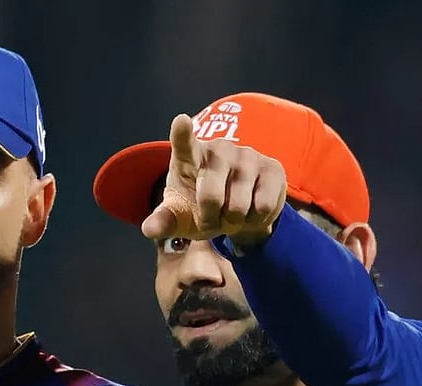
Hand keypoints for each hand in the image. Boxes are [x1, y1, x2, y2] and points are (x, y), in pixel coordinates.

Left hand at [142, 113, 287, 246]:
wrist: (237, 209)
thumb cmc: (199, 206)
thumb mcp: (179, 216)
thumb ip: (164, 221)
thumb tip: (149, 229)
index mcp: (190, 156)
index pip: (184, 142)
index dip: (182, 133)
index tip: (181, 121)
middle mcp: (219, 149)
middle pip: (211, 198)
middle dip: (210, 220)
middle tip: (211, 219)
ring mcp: (248, 155)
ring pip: (239, 207)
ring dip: (234, 222)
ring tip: (232, 214)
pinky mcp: (272, 167)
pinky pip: (263, 206)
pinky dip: (256, 220)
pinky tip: (252, 210)